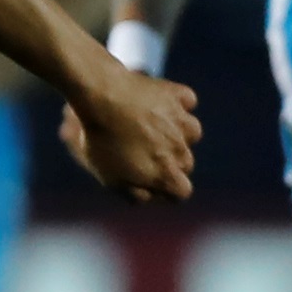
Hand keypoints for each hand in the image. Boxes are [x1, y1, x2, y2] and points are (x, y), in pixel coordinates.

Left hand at [59, 68, 199, 203]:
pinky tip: (157, 102)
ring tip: (151, 125)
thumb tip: (150, 196)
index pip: (182, 191)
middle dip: (169, 160)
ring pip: (190, 132)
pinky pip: (186, 102)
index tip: (150, 180)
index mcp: (166, 173)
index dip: (168, 188)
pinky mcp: (178, 95)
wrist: (102, 96)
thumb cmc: (101, 140)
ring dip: (176, 132)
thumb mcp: (109, 178)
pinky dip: (176, 103)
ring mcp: (181, 120)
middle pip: (186, 162)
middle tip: (142, 150)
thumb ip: (134, 193)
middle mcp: (180, 148)